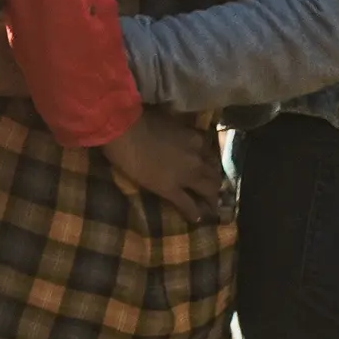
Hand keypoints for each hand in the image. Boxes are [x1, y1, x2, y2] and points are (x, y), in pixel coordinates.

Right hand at [100, 108, 222, 221]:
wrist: (124, 132)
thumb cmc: (139, 119)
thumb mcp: (167, 119)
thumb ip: (177, 130)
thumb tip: (176, 132)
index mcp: (195, 139)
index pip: (209, 153)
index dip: (208, 161)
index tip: (206, 165)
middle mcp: (197, 159)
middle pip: (214, 174)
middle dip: (214, 182)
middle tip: (210, 189)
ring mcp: (185, 176)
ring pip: (208, 190)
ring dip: (210, 199)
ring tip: (209, 206)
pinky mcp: (171, 190)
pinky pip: (188, 204)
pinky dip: (194, 213)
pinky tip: (197, 219)